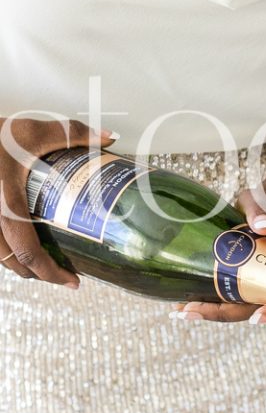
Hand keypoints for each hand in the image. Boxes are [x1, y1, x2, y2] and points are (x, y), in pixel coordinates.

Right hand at [0, 116, 116, 286]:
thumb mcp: (32, 131)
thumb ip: (72, 133)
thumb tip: (108, 138)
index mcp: (7, 206)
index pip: (29, 253)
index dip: (52, 273)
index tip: (73, 281)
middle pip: (14, 263)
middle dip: (40, 274)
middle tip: (65, 275)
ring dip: (21, 264)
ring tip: (44, 263)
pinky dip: (7, 250)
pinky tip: (20, 242)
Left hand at [174, 177, 265, 324]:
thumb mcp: (265, 200)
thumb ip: (262, 211)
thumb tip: (264, 226)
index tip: (257, 316)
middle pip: (260, 307)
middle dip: (226, 313)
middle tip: (191, 311)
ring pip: (244, 306)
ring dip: (214, 311)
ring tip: (182, 310)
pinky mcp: (250, 281)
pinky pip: (236, 297)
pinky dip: (214, 302)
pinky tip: (189, 302)